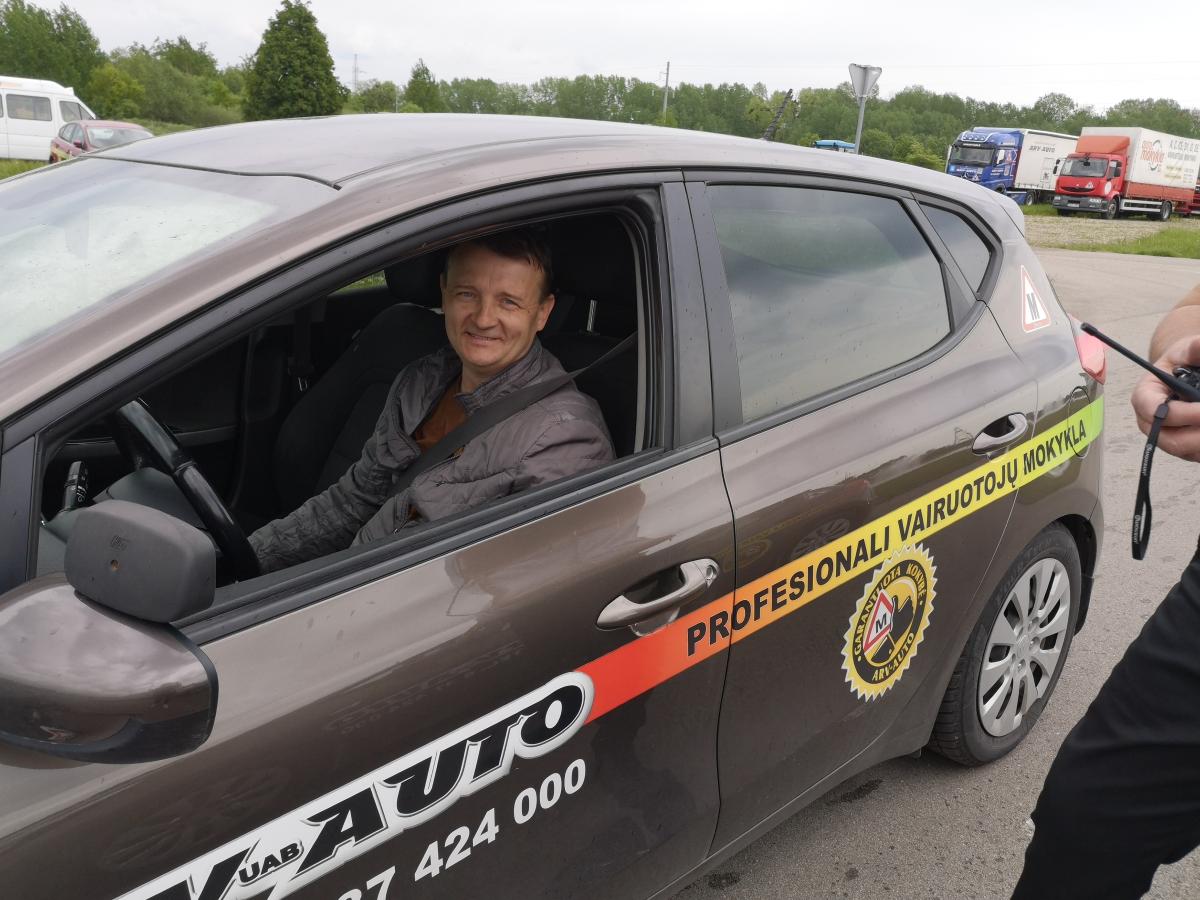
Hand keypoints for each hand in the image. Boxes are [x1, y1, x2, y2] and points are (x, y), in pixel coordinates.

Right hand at [1131, 335, 1199, 460]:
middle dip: (1198, 435)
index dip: (1182, 414)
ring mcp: (1167, 438)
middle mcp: (1151, 422)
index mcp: (1145, 397)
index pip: (1153, 411)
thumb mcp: (1186, 350)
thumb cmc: (1182, 362)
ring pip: (1186, 451)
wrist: (1187, 375)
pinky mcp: (1185, 448)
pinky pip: (1196, 455)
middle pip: (1172, 440)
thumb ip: (1195, 348)